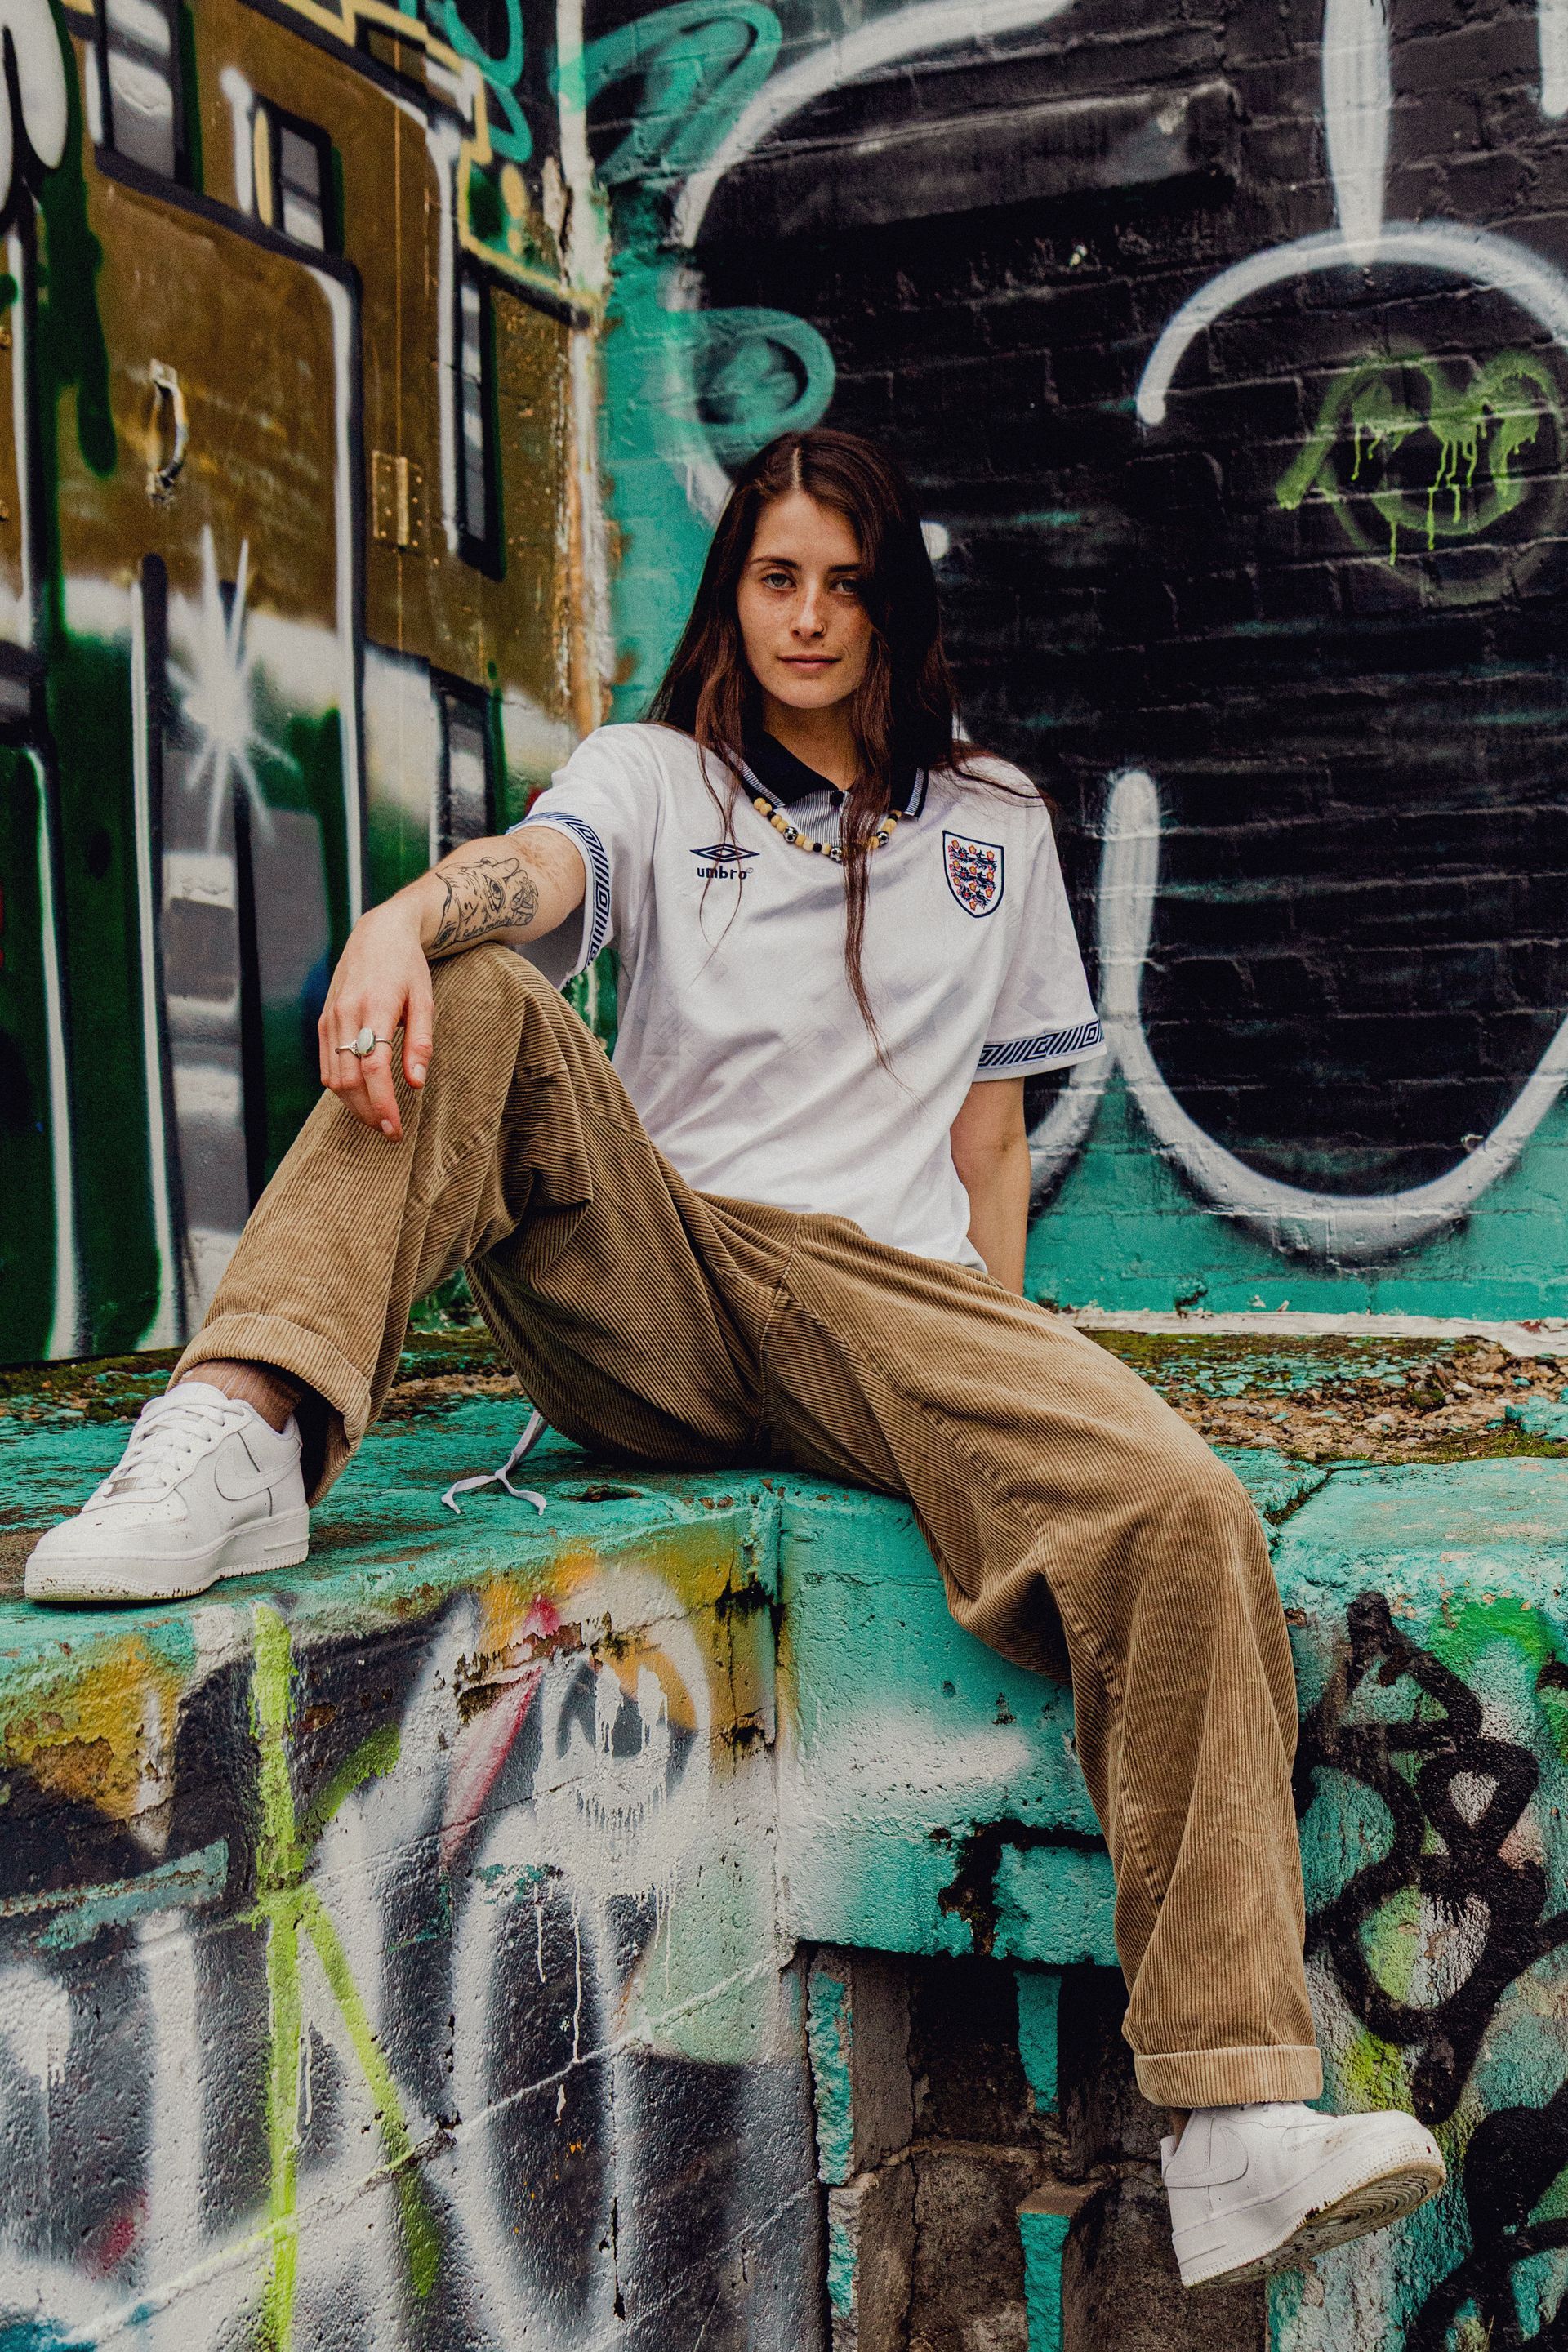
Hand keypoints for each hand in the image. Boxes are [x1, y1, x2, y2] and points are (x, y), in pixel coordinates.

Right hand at [317, 899, 433, 1138]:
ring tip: (378, 1118)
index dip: (382, 1102)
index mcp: (376, 1007)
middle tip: (391, 1131)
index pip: (373, 1067)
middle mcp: (345, 1014)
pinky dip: (341, 1087)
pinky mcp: (323, 1020)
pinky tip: (360, 1095)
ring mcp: (329, 1018)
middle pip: (349, 1079)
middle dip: (368, 1111)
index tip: (394, 1128)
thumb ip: (420, 1043)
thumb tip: (415, 1083)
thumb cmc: (408, 968)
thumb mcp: (425, 1000)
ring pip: (333, 1077)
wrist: (377, 934)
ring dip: (353, 1104)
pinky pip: (327, 1064)